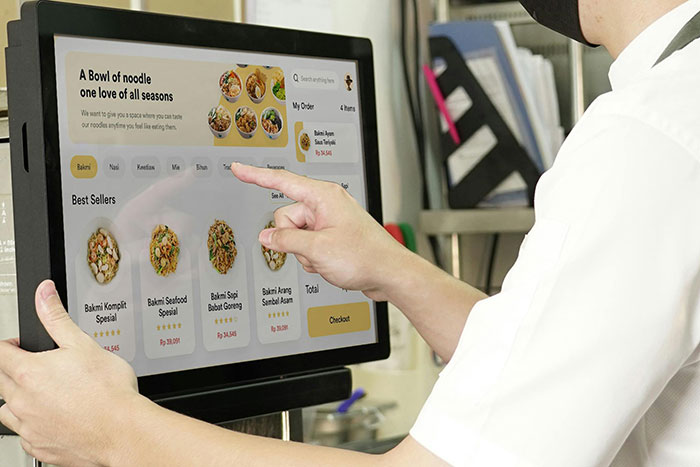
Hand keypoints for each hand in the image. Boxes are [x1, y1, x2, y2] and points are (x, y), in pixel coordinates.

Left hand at [0, 280, 140, 465]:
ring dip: (18, 399)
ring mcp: (28, 427)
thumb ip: (57, 318)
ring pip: (7, 410)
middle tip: (36, 367)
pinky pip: (23, 434)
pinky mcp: (38, 447)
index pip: (0, 353)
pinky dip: (32, 425)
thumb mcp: (84, 344)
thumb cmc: (108, 391)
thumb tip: (43, 293)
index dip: (9, 345)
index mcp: (29, 372)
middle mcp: (21, 401)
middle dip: (12, 370)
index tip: (19, 346)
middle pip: (0, 381)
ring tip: (44, 394)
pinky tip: (53, 418)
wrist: (122, 430)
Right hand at [232, 163, 406, 300]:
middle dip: (291, 238)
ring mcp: (329, 220)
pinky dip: (313, 257)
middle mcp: (326, 205)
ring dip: (304, 252)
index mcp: (323, 197)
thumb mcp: (318, 250)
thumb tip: (267, 238)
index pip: (282, 181)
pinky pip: (308, 245)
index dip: (256, 176)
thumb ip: (286, 241)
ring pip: (295, 235)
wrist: (389, 274)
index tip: (238, 169)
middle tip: (314, 251)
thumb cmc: (365, 256)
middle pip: (285, 217)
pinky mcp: (331, 235)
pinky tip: (331, 263)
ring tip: (328, 259)